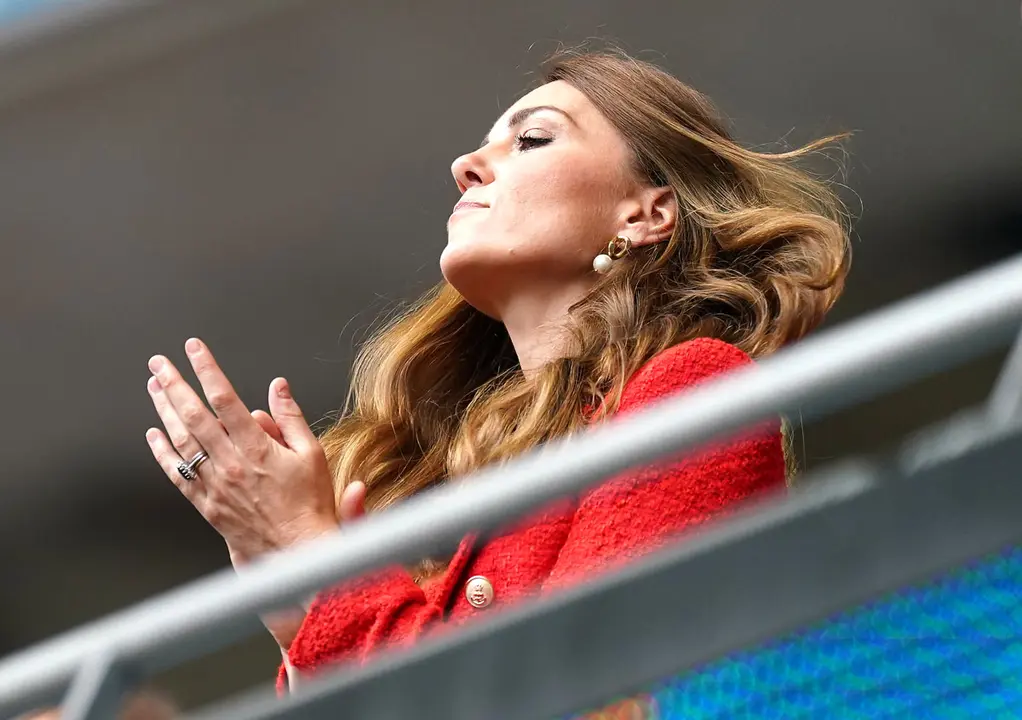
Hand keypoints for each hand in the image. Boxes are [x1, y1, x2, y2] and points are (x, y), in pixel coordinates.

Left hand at [145, 337, 341, 564]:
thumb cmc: (310, 505)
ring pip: (181, 442)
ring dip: (164, 411)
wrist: (297, 552)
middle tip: (159, 364)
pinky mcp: (207, 504)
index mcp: (257, 448)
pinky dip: (163, 453)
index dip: (208, 370)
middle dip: (174, 385)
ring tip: (154, 388)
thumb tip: (277, 387)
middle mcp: (230, 465)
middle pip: (194, 416)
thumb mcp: (313, 454)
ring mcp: (215, 485)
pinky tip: (154, 435)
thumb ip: (291, 418)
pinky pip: (178, 475)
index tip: (195, 349)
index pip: (226, 399)